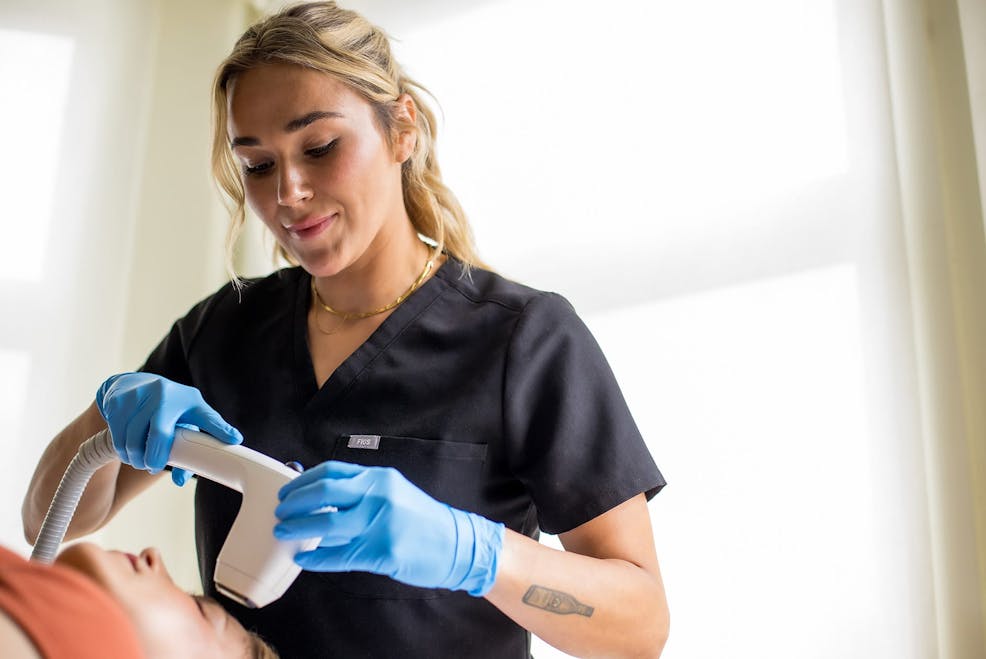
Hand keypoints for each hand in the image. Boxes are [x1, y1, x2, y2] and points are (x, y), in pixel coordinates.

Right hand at [95, 372, 242, 484]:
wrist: (132, 384)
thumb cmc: (165, 410)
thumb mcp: (182, 422)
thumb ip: (188, 449)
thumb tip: (181, 481)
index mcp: (190, 401)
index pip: (208, 417)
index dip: (221, 429)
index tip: (235, 440)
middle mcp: (167, 394)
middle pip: (161, 433)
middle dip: (156, 457)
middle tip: (153, 467)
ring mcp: (142, 394)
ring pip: (134, 437)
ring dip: (135, 457)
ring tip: (139, 460)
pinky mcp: (120, 399)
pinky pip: (118, 433)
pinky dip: (121, 448)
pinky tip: (127, 449)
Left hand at [274, 461, 503, 596]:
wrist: (456, 543)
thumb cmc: (423, 520)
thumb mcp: (394, 493)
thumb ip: (362, 492)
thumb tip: (321, 500)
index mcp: (378, 477)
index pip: (331, 472)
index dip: (303, 481)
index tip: (287, 491)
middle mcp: (377, 494)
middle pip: (323, 494)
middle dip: (295, 503)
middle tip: (281, 512)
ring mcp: (379, 522)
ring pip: (326, 525)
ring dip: (299, 529)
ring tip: (285, 533)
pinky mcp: (381, 550)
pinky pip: (339, 555)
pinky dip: (317, 558)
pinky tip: (305, 559)